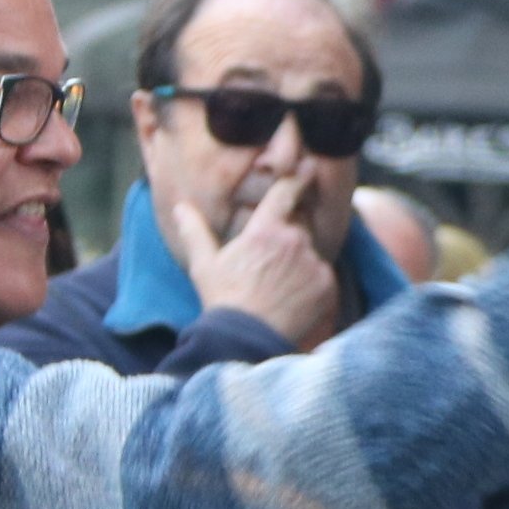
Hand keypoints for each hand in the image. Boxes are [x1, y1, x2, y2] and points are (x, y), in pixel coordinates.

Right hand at [167, 169, 341, 346]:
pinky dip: (312, 283)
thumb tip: (181, 206)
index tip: (310, 167)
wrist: (246, 341)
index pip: (285, 193)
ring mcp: (313, 262)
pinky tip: (292, 299)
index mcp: (264, 230)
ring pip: (311, 252)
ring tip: (277, 288)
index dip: (298, 177)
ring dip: (300, 262)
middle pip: (299, 227)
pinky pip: (323, 275)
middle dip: (289, 239)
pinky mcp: (327, 284)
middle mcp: (292, 240)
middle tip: (270, 267)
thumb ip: (195, 230)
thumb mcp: (203, 264)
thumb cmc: (222, 300)